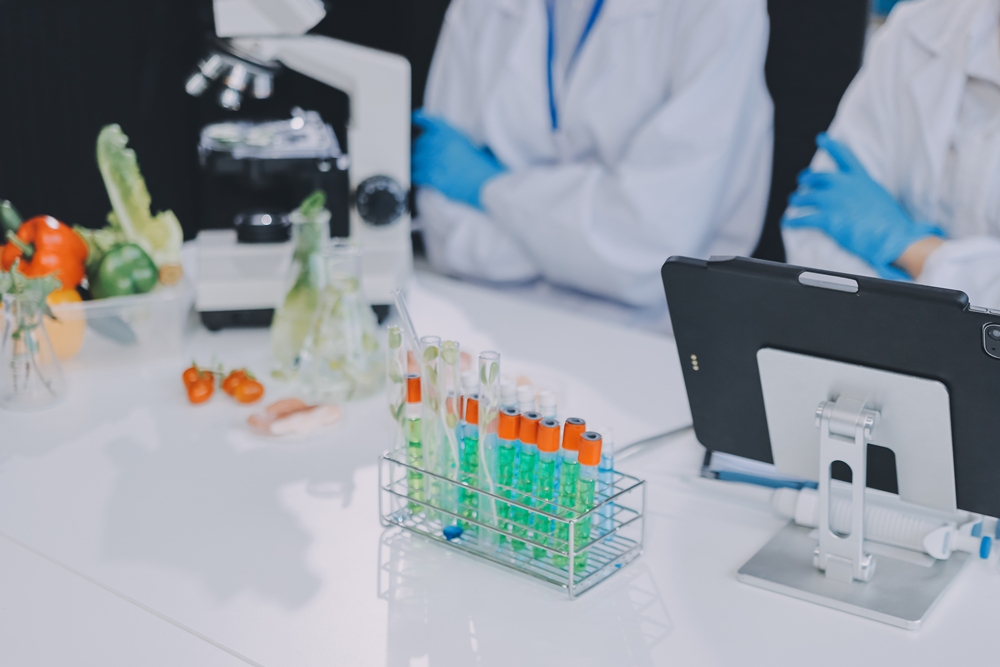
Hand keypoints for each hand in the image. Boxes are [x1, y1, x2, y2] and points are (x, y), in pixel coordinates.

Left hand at [412, 110, 506, 210]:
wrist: (487, 183)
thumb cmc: (481, 166)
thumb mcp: (467, 143)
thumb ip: (450, 138)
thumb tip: (436, 141)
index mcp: (450, 133)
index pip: (428, 120)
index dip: (419, 119)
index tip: (414, 119)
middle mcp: (440, 143)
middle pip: (418, 142)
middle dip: (419, 150)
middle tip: (424, 157)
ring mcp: (435, 159)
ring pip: (414, 159)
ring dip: (417, 164)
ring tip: (425, 170)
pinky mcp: (432, 176)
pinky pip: (415, 174)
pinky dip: (416, 177)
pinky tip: (420, 179)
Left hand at [782, 133, 943, 278]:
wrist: (890, 235)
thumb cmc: (889, 220)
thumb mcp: (879, 196)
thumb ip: (864, 191)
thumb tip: (856, 195)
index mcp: (860, 178)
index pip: (843, 156)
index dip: (831, 145)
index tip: (821, 138)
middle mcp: (844, 185)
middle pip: (819, 177)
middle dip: (807, 178)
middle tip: (801, 180)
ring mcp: (834, 200)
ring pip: (807, 197)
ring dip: (798, 199)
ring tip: (793, 200)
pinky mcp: (827, 218)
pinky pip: (804, 218)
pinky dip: (794, 221)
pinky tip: (787, 222)